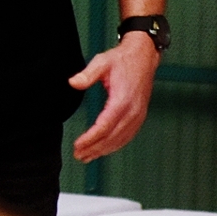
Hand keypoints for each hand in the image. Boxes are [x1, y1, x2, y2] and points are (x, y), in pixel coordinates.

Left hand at [68, 33, 159, 161]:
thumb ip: (87, 74)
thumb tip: (73, 83)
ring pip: (120, 140)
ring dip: (104, 150)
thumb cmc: (121, 60)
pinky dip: (115, 145)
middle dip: (94, 149)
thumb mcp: (101, 62)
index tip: (77, 145)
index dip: (90, 139)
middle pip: (111, 137)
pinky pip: (127, 136)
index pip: (104, 127)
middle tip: (78, 156)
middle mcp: (132, 112)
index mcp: (122, 100)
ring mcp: (137, 115)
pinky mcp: (139, 116)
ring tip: (87, 157)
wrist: (143, 58)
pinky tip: (105, 149)